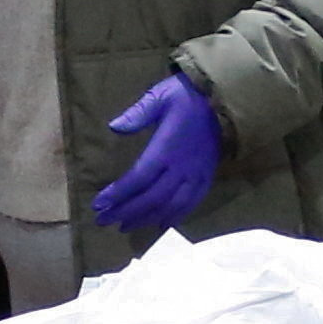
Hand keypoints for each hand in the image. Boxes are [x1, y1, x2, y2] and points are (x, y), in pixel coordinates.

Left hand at [86, 72, 223, 232]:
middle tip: (104, 220)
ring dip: (146, 219)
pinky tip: (160, 224)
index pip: (138, 178)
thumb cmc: (187, 97)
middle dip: (126, 212)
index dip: (118, 194)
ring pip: (170, 206)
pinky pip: (191, 204)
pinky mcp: (207, 178)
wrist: (223, 100)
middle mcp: (181, 167)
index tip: (99, 204)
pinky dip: (174, 217)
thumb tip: (114, 127)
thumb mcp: (160, 97)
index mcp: (166, 148)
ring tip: (126, 226)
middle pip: (151, 198)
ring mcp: (196, 175)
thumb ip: (138, 113)